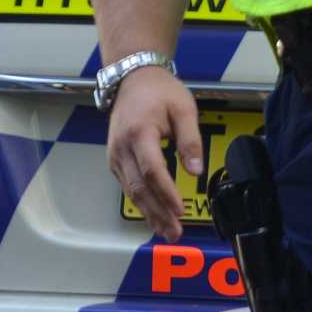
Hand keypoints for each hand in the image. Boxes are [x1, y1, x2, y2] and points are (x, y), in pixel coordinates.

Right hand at [107, 68, 203, 239]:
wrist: (132, 79)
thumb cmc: (160, 91)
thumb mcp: (184, 109)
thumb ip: (191, 141)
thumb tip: (196, 171)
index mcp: (139, 133)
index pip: (153, 170)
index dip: (166, 193)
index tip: (181, 210)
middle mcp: (122, 148)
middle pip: (139, 188)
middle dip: (158, 213)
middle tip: (174, 232)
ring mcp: (115, 155)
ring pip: (131, 191)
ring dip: (149, 213)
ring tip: (167, 231)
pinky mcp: (115, 160)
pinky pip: (128, 186)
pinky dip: (141, 204)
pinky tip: (154, 216)